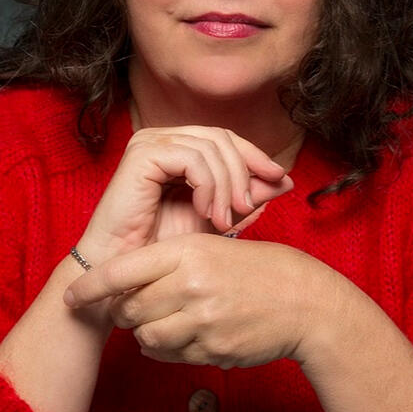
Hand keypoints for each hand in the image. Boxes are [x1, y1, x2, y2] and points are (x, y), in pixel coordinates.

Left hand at [63, 233, 329, 368]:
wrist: (306, 302)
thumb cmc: (260, 270)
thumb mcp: (216, 247)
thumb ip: (172, 264)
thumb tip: (128, 289)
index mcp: (189, 252)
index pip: (123, 271)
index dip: (92, 287)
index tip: (72, 296)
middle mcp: (191, 286)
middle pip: (129, 309)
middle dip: (125, 313)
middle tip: (133, 310)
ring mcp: (202, 320)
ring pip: (145, 336)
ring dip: (146, 333)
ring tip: (163, 322)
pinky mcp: (212, 349)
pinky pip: (170, 355)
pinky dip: (167, 349)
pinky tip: (183, 336)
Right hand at [77, 127, 292, 264]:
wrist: (126, 274)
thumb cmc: (163, 249)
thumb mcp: (217, 218)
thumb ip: (246, 197)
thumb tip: (285, 179)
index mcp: (177, 148)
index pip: (226, 139)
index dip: (255, 156)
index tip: (281, 179)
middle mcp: (162, 139)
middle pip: (221, 137)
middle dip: (244, 171)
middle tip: (247, 208)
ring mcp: (150, 142)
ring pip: (211, 146)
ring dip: (225, 185)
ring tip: (225, 219)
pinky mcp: (142, 154)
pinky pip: (192, 158)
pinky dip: (207, 185)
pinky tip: (205, 213)